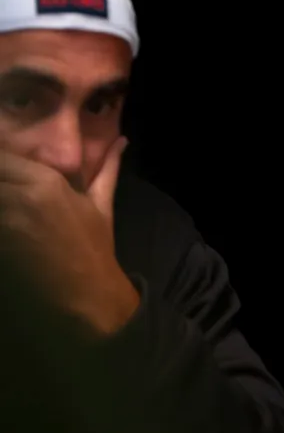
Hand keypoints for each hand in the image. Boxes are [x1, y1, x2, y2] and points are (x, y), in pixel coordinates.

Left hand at [0, 139, 139, 334]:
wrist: (87, 292)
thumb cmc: (95, 247)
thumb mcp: (102, 204)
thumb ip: (107, 168)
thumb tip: (122, 140)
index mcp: (46, 182)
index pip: (2, 157)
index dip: (3, 162)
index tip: (9, 168)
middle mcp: (21, 195)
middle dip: (0, 179)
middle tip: (9, 189)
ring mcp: (6, 221)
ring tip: (10, 208)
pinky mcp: (0, 243)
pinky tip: (8, 226)